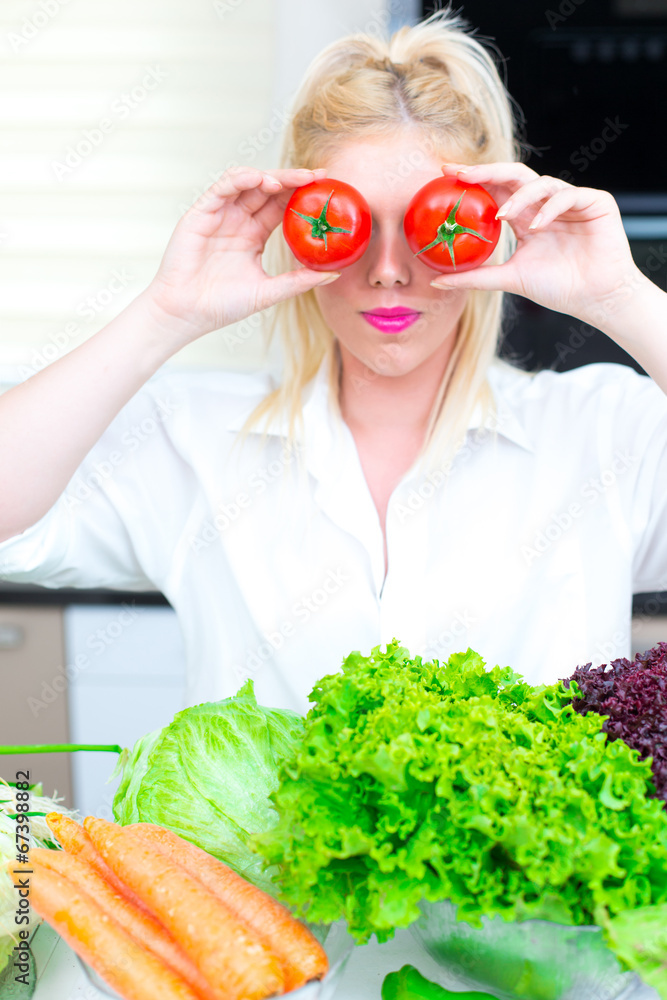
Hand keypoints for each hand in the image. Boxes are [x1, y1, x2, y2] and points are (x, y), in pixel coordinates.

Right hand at [144, 166, 339, 341]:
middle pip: (269, 190)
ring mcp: (220, 214)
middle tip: (317, 176)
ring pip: (248, 182)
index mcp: (254, 235)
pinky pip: (223, 187)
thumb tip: (334, 275)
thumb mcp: (268, 292)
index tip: (327, 189)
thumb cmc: (223, 305)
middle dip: (293, 179)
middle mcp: (239, 220)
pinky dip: (242, 178)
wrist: (187, 313)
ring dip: (270, 176)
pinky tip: (260, 179)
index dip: (302, 195)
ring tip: (292, 179)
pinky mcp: (201, 212)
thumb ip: (298, 281)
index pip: (282, 206)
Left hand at [430, 162, 645, 333]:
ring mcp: (570, 201)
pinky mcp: (594, 201)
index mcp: (525, 217)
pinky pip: (567, 196)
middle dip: (487, 171)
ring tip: (502, 215)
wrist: (595, 298)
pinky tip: (537, 225)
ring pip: (540, 183)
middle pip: (514, 177)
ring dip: (518, 197)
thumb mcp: (509, 279)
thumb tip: (436, 282)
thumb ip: (475, 277)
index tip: (445, 174)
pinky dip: (549, 208)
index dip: (473, 179)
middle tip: (462, 173)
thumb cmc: (558, 288)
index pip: (496, 190)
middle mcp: (545, 204)